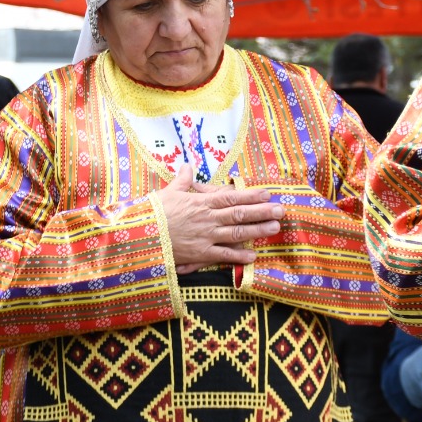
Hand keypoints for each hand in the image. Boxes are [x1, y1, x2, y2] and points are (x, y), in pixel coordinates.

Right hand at [155, 165, 282, 272]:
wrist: (140, 235)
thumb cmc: (153, 213)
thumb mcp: (167, 193)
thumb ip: (182, 180)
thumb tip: (187, 165)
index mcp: (201, 203)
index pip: (231, 197)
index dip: (251, 195)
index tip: (267, 194)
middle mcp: (208, 219)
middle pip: (240, 214)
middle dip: (262, 212)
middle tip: (281, 210)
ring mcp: (206, 237)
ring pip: (237, 233)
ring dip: (257, 230)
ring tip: (274, 228)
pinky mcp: (200, 254)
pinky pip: (223, 255)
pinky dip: (239, 256)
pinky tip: (253, 255)